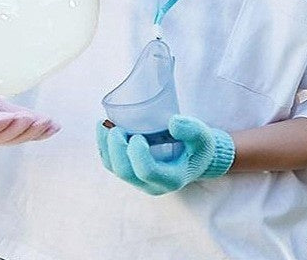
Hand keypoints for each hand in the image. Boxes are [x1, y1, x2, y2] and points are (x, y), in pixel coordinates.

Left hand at [97, 115, 234, 195]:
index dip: (137, 154)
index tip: (137, 136)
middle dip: (116, 148)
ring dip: (105, 146)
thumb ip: (192, 129)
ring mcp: (139, 180)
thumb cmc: (197, 146)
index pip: (147, 171)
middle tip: (116, 128)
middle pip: (125, 171)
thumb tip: (172, 122)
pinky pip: (111, 163)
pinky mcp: (131, 172)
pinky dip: (103, 146)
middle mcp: (152, 184)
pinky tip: (103, 128)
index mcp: (171, 178)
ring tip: (104, 124)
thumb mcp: (203, 136)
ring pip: (114, 168)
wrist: (193, 158)